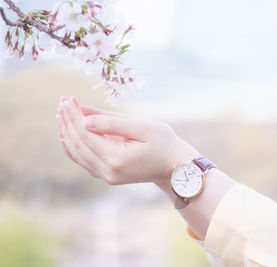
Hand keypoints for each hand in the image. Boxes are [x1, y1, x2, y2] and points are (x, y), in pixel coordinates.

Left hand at [56, 97, 200, 185]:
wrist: (175, 166)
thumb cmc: (164, 143)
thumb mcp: (143, 127)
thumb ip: (113, 122)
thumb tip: (84, 118)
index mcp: (117, 159)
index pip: (86, 134)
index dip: (74, 115)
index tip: (68, 99)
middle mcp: (108, 172)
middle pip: (78, 144)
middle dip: (68, 122)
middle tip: (62, 102)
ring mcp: (107, 176)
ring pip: (77, 154)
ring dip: (67, 134)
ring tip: (61, 114)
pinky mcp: (108, 176)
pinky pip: (83, 161)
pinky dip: (73, 146)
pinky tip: (67, 134)